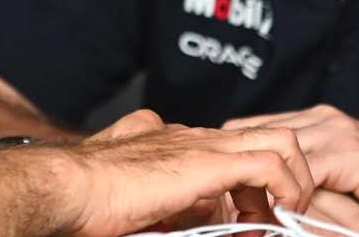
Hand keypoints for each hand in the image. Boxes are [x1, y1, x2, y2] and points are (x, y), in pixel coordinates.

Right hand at [55, 108, 314, 236]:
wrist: (66, 189)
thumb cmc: (84, 205)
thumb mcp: (136, 209)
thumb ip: (163, 210)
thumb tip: (185, 223)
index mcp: (169, 144)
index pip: (228, 149)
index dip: (248, 185)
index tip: (246, 222)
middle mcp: (189, 136)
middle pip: (261, 138)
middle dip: (281, 177)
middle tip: (270, 218)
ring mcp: (200, 144)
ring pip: (279, 140)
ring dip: (292, 181)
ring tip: (281, 216)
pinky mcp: (208, 161)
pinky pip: (271, 163)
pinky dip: (288, 188)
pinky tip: (277, 214)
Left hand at [225, 106, 358, 236]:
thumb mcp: (339, 190)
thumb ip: (305, 187)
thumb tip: (260, 206)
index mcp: (316, 122)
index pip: (252, 129)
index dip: (237, 160)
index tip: (225, 190)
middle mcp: (321, 119)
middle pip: (250, 134)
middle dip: (238, 169)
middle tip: (228, 204)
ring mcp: (334, 131)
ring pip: (271, 153)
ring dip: (258, 185)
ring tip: (247, 216)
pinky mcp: (348, 152)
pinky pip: (303, 173)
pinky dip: (289, 196)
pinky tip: (286, 217)